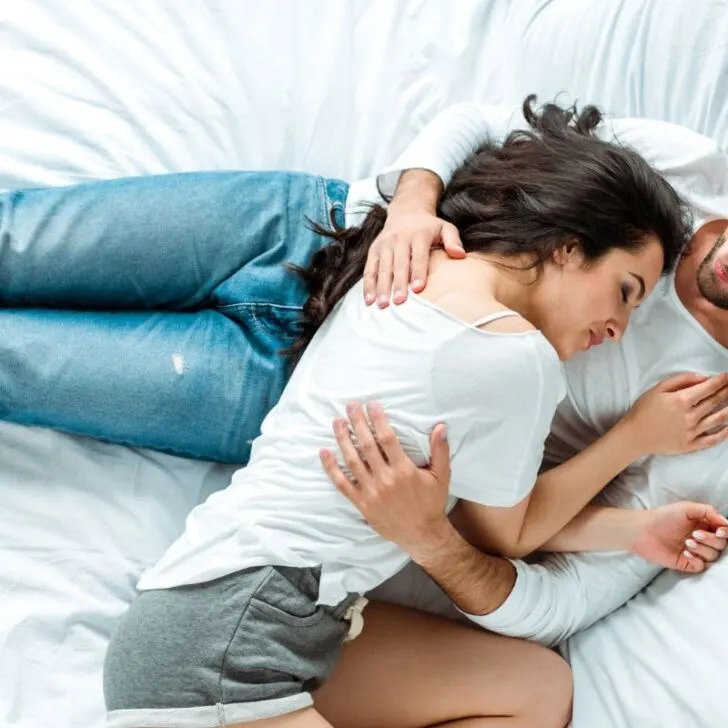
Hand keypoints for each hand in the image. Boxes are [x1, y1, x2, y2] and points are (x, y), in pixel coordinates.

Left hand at [319, 401, 451, 554]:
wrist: (422, 534)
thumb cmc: (432, 503)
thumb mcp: (442, 476)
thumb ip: (440, 450)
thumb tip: (440, 426)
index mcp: (404, 470)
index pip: (387, 438)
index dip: (378, 420)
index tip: (371, 405)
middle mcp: (385, 479)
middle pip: (367, 445)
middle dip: (358, 423)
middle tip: (351, 406)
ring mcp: (371, 492)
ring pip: (352, 461)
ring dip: (343, 439)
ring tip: (337, 422)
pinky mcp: (362, 503)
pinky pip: (342, 484)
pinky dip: (331, 468)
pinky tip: (324, 452)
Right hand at [363, 210, 464, 307]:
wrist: (406, 211)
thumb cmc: (429, 226)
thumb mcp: (445, 227)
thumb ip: (453, 240)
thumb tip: (460, 255)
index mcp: (418, 235)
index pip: (418, 256)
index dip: (418, 272)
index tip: (418, 289)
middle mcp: (399, 239)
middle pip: (399, 264)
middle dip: (398, 284)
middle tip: (399, 302)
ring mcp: (384, 244)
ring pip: (382, 268)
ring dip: (381, 287)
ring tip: (382, 304)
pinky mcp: (374, 249)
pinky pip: (369, 268)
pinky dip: (368, 284)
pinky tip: (369, 300)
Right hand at [624, 372, 727, 456]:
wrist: (634, 436)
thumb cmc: (643, 410)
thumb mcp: (657, 389)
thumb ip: (680, 380)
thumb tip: (702, 378)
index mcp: (681, 400)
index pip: (708, 388)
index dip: (721, 381)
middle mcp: (690, 416)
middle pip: (715, 401)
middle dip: (727, 392)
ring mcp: (692, 432)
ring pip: (718, 419)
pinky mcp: (691, 445)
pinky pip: (713, 439)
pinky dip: (724, 433)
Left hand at [631, 502, 727, 571]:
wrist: (642, 530)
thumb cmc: (663, 516)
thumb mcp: (687, 508)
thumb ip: (708, 511)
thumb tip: (726, 523)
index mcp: (703, 525)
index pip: (723, 532)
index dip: (725, 533)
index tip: (720, 531)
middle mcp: (701, 539)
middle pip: (721, 545)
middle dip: (711, 540)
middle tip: (694, 534)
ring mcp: (694, 552)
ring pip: (712, 556)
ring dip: (702, 549)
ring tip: (687, 542)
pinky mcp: (686, 563)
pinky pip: (700, 566)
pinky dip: (696, 560)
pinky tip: (684, 553)